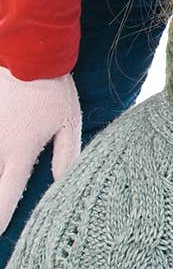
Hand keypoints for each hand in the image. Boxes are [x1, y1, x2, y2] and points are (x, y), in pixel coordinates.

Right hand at [0, 67, 81, 232]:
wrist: (28, 51)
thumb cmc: (52, 87)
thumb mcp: (69, 121)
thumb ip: (66, 155)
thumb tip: (63, 184)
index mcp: (20, 151)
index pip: (7, 195)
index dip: (1, 217)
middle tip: (1, 217)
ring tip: (4, 179)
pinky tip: (2, 147)